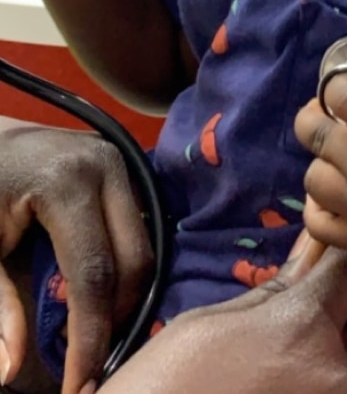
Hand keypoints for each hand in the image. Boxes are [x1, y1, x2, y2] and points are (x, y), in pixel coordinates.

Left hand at [0, 120, 152, 393]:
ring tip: (96, 335)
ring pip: (146, 244)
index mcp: (67, 183)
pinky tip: (103, 296)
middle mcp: (108, 166)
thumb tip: (11, 370)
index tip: (80, 383)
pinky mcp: (124, 168)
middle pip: (136, 260)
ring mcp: (121, 162)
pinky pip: (139, 227)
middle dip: (118, 318)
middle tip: (92, 364)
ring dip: (126, 295)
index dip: (90, 335)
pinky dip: (126, 267)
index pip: (93, 273)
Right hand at [99, 236, 346, 393]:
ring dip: (303, 363)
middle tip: (259, 339)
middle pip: (340, 326)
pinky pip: (318, 393)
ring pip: (329, 366)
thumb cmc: (167, 383)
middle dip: (311, 323)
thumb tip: (312, 248)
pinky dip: (295, 388)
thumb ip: (273, 288)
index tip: (336, 251)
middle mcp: (335, 371)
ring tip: (249, 374)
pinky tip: (254, 388)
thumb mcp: (211, 320)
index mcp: (305, 325)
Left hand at [294, 71, 346, 250]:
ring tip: (342, 157)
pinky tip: (335, 194)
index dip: (337, 85)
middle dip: (318, 115)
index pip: (339, 97)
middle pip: (314, 135)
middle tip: (335, 115)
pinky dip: (318, 209)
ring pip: (312, 179)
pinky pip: (320, 227)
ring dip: (322, 162)